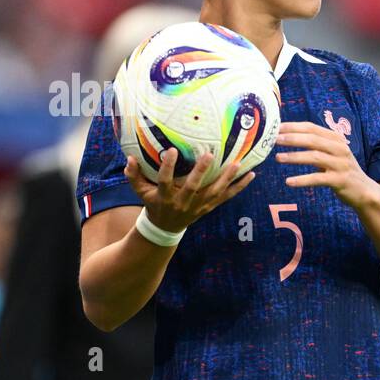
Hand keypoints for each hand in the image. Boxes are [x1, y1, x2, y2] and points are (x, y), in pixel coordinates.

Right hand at [124, 148, 254, 231]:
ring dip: (227, 178)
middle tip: (210, 155)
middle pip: (193, 187)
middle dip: (201, 172)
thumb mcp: (141, 192)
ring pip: (215, 192)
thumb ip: (134, 176)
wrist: (166, 228)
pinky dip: (239, 186)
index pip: (165, 180)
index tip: (172, 151)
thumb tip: (128, 158)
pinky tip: (251, 175)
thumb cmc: (153, 204)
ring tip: (239, 163)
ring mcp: (199, 205)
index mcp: (165, 196)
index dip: (168, 167)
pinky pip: (227, 197)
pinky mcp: (210, 207)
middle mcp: (183, 202)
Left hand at [273, 121, 379, 208]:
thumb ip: (316, 145)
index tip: (276, 128)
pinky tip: (289, 182)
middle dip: (292, 138)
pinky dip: (302, 180)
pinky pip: (318, 179)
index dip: (293, 126)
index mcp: (336, 139)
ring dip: (295, 157)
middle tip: (274, 140)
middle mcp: (340, 149)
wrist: (364, 190)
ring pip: (315, 157)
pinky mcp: (340, 180)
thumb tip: (288, 137)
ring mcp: (341, 164)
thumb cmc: (342, 171)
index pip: (312, 128)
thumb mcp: (332, 154)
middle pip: (313, 140)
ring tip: (278, 158)